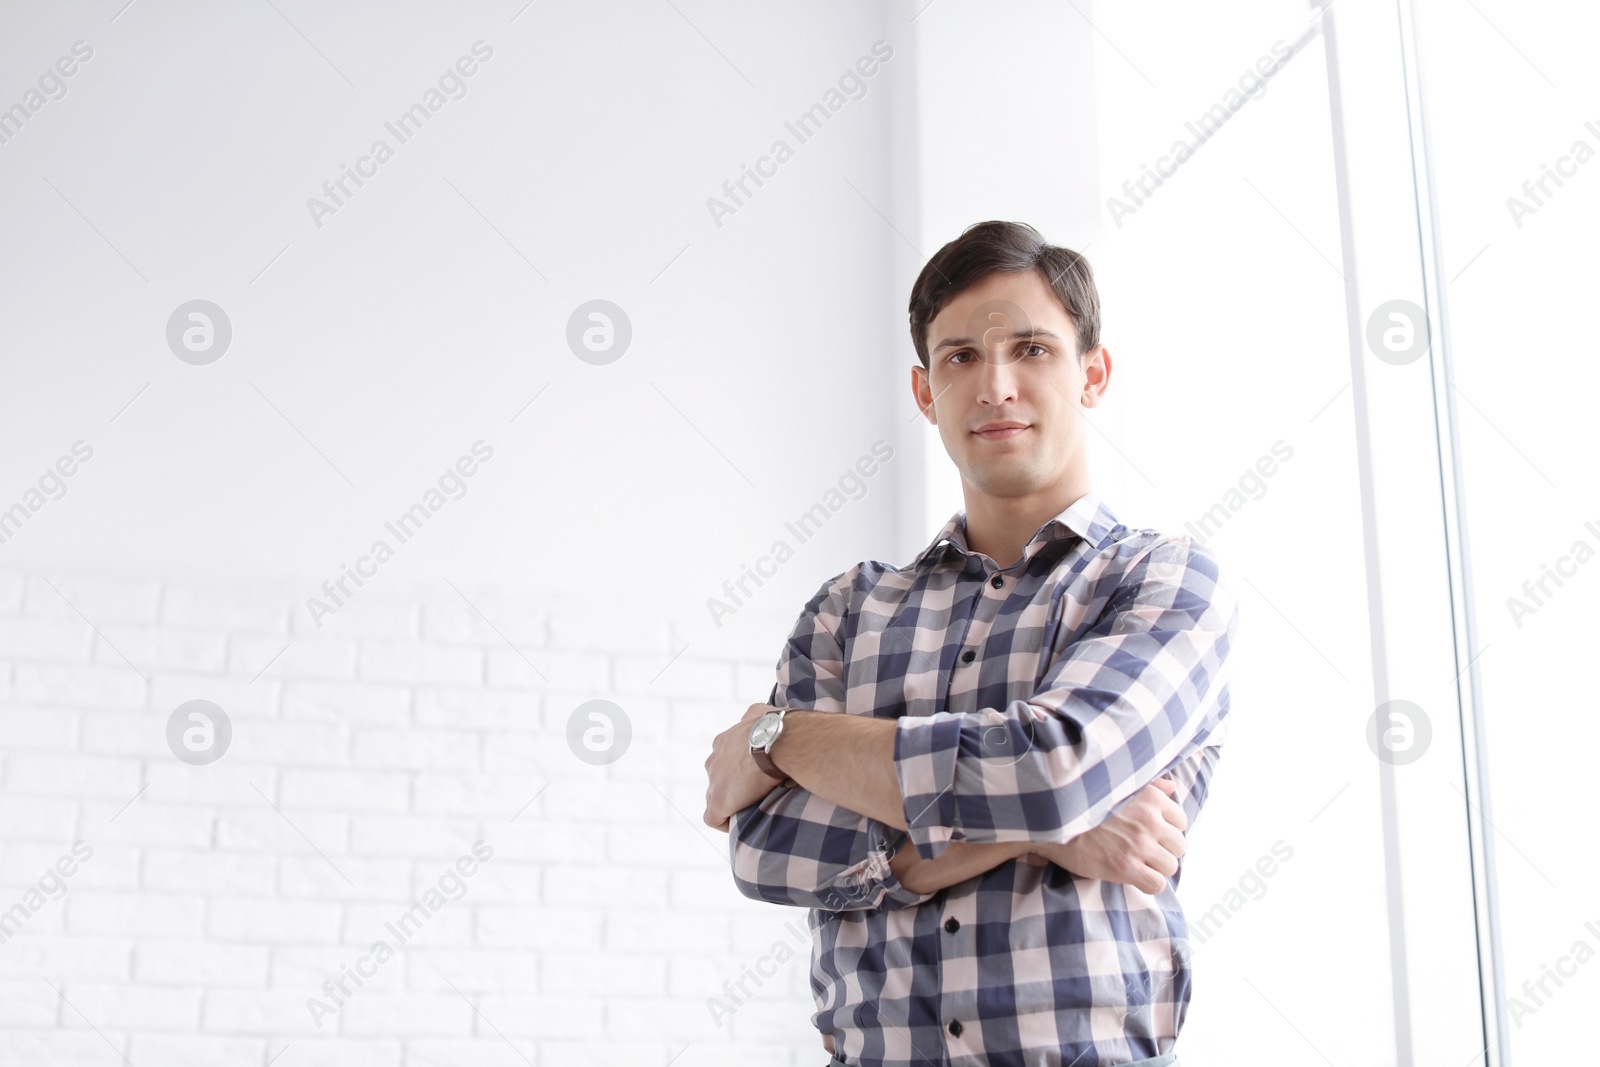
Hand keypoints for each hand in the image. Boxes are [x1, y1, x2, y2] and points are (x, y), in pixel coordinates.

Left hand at [703, 703, 786, 830]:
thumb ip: (755, 716)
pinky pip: (713, 818)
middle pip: (719, 776)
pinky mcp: (718, 801)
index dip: (740, 768)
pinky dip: (725, 822)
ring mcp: (714, 781)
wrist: (780, 742)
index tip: (755, 774)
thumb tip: (760, 713)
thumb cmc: (778, 728)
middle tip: (757, 790)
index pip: (726, 757)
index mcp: (724, 741)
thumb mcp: (762, 713)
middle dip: (734, 784)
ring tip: (752, 808)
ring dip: (731, 802)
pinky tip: (742, 824)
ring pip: (716, 796)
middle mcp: (714, 759)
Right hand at [1018, 778, 1187, 893]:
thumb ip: (1150, 786)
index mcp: (1150, 798)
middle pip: (1179, 845)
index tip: (1152, 834)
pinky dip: (1148, 883)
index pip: (1181, 820)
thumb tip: (1173, 787)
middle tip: (1145, 851)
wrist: (1052, 815)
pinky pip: (1156, 884)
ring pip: (1170, 866)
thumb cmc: (1083, 800)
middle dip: (1164, 850)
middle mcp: (1150, 821)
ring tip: (1138, 864)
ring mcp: (1139, 845)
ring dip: (1156, 868)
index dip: (1167, 829)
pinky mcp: (1126, 867)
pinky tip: (1133, 877)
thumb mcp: (1119, 785)